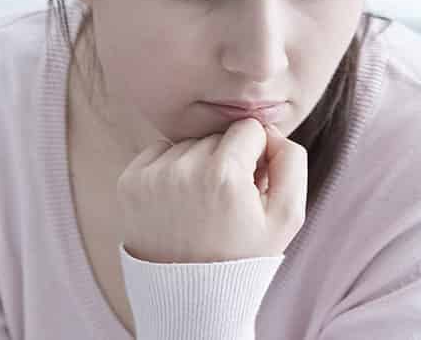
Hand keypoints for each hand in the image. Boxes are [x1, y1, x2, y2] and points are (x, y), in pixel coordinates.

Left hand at [117, 118, 307, 263]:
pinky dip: (171, 169)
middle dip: (227, 160)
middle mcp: (183, 170)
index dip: (257, 154)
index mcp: (224, 175)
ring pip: (188, 144)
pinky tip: (180, 201)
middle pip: (217, 136)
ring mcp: (151, 176)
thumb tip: (268, 129)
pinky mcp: (129, 182)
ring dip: (199, 164)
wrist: (190, 292)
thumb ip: (291, 161)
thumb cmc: (243, 255)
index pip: (249, 128)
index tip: (252, 183)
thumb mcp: (287, 217)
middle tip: (227, 200)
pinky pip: (159, 152)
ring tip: (203, 204)